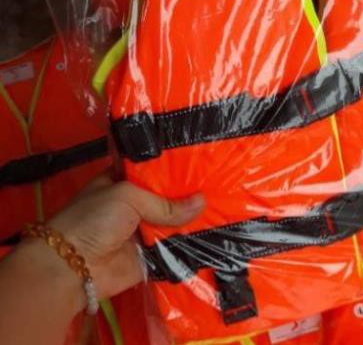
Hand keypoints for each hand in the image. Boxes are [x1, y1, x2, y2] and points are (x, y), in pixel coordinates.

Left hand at [49, 175, 204, 301]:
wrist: (71, 268)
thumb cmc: (93, 219)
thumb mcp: (128, 197)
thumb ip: (166, 203)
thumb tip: (202, 202)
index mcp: (123, 182)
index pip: (154, 171)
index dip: (175, 167)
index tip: (202, 160)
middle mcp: (135, 205)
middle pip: (168, 197)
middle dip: (189, 193)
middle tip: (219, 183)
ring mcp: (143, 232)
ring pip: (174, 223)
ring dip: (193, 219)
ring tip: (224, 206)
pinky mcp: (150, 257)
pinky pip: (174, 249)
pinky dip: (190, 244)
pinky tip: (217, 233)